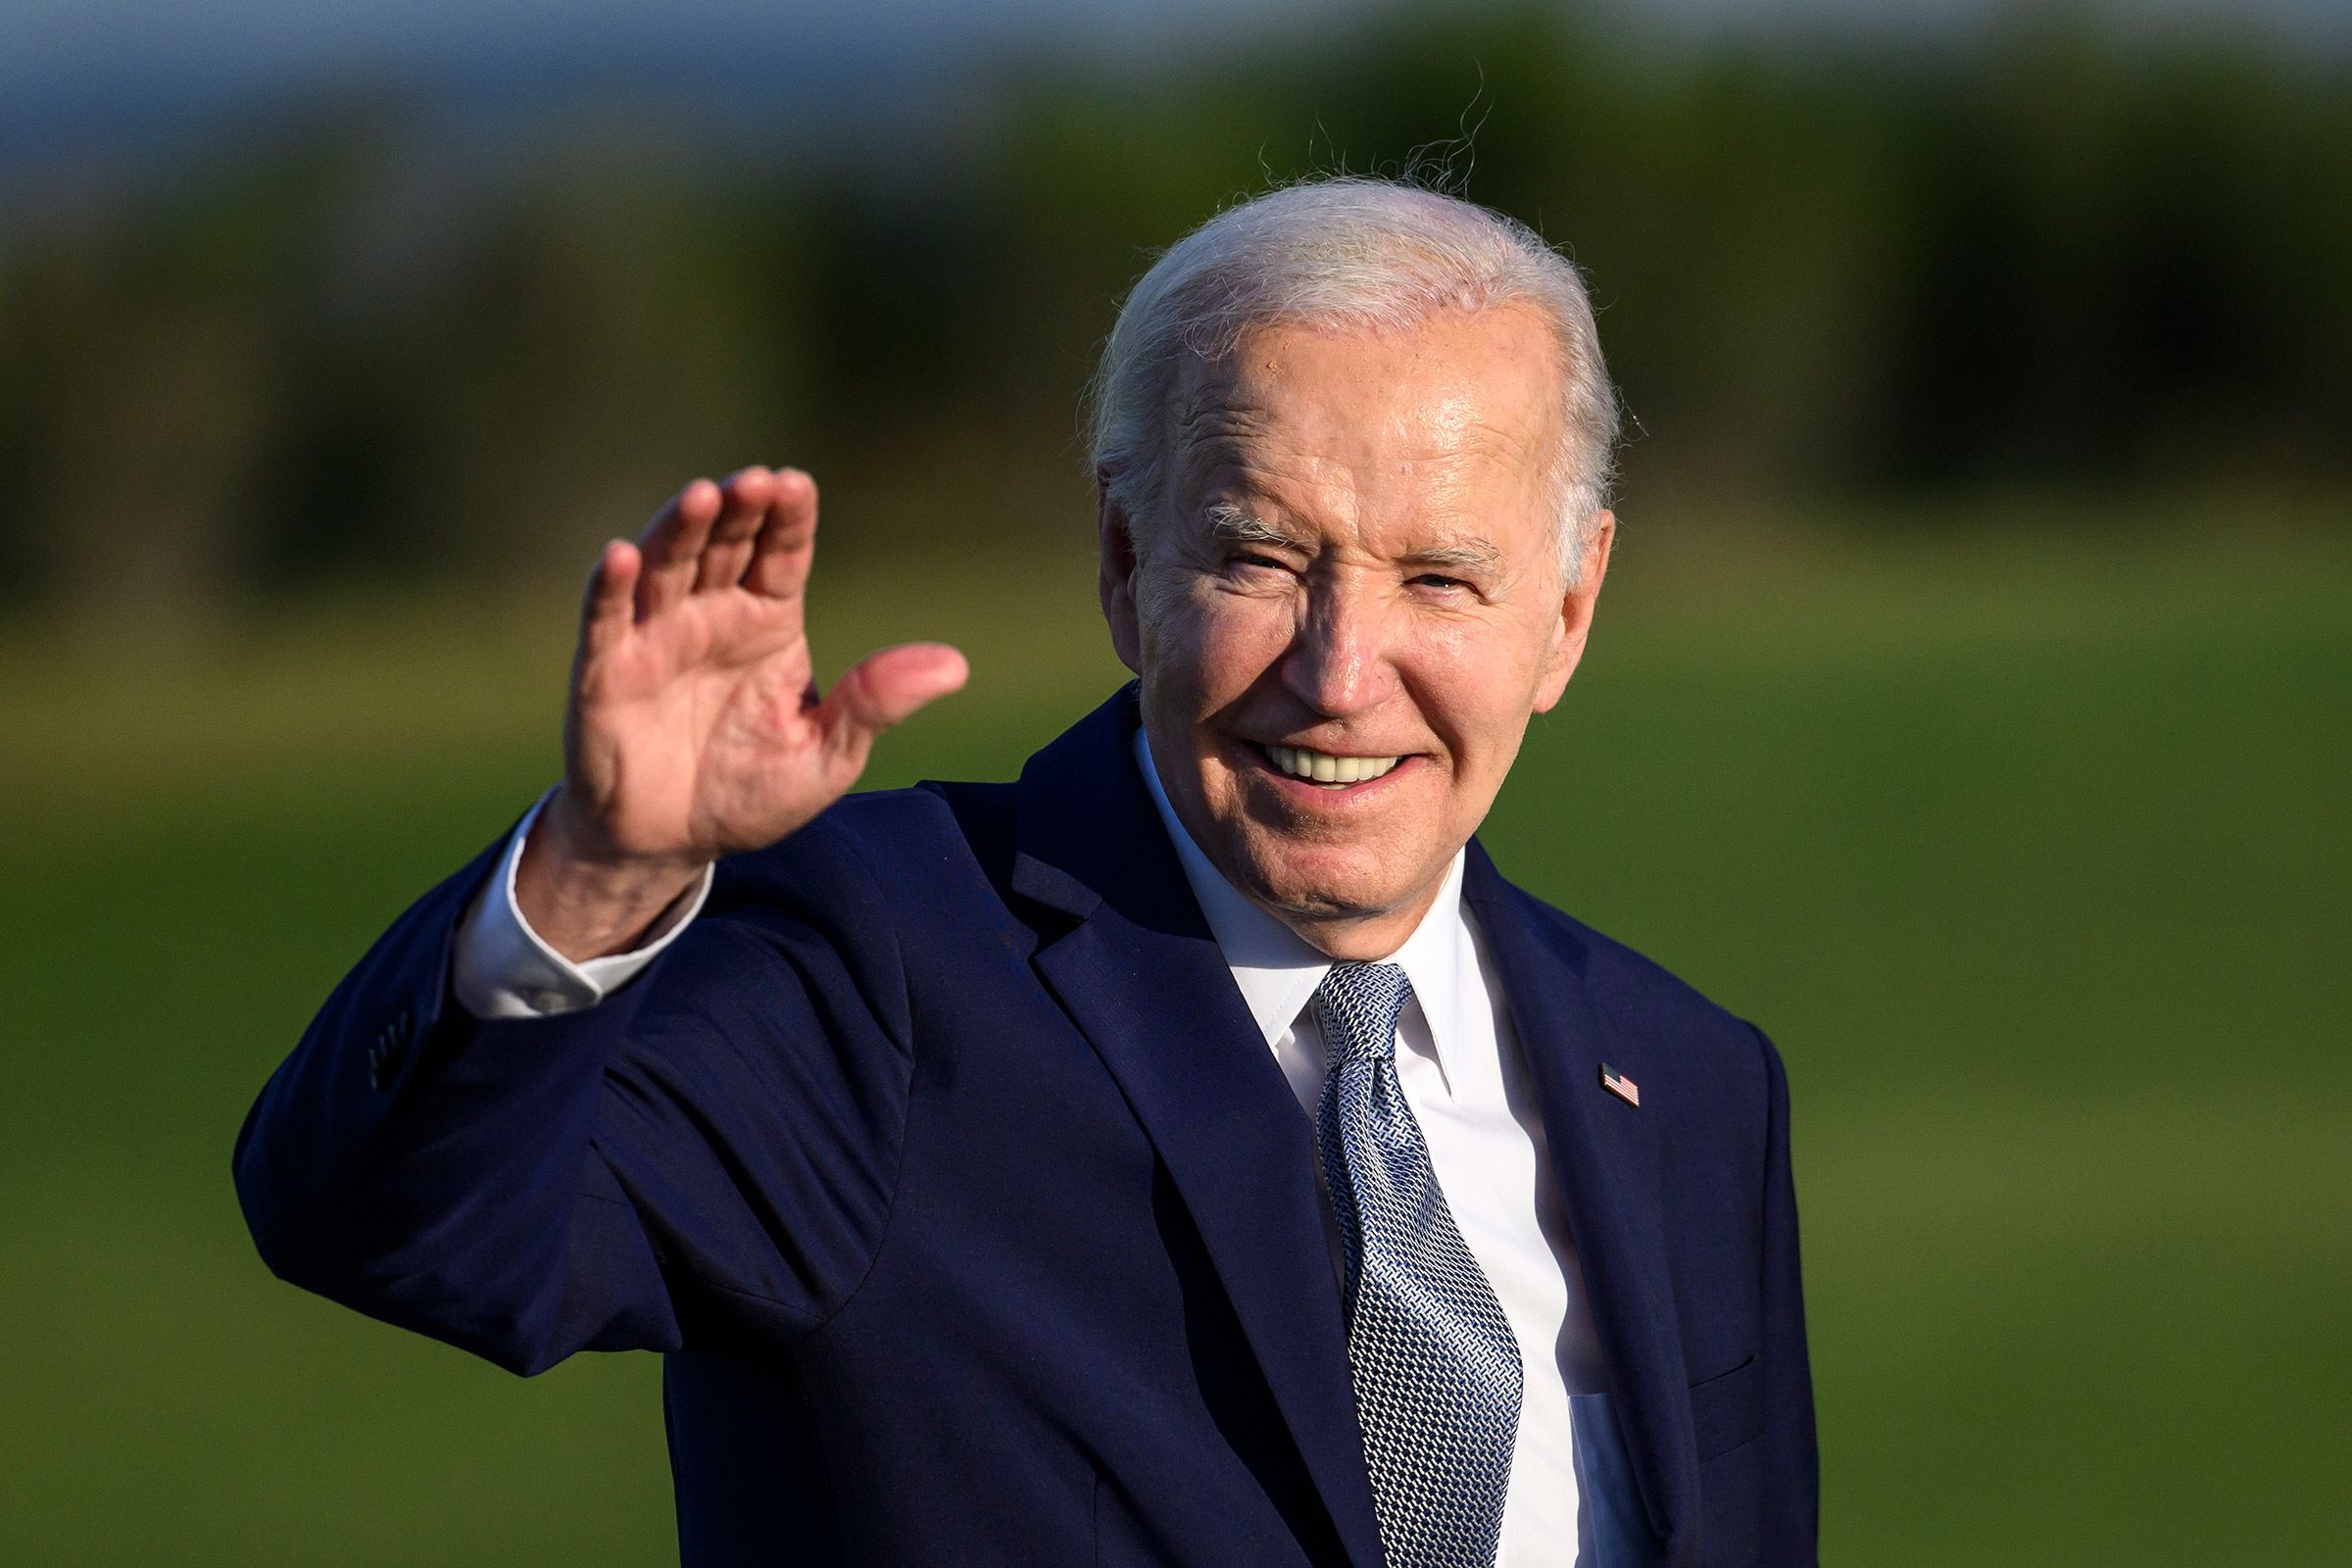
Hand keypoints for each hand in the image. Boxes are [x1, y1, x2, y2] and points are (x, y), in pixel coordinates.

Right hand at [517, 467, 966, 959]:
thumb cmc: (748, 794)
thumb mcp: (827, 757)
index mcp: (769, 623)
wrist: (669, 846)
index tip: (797, 485)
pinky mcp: (605, 671)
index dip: (788, 518)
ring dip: (679, 530)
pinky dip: (609, 586)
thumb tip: (956, 666)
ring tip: (701, 498)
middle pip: (725, 545)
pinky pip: (604, 620)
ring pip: (666, 566)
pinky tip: (620, 555)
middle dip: (738, 510)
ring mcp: (655, 637)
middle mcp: (711, 615)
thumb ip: (875, 704)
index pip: (783, 554)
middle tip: (755, 482)